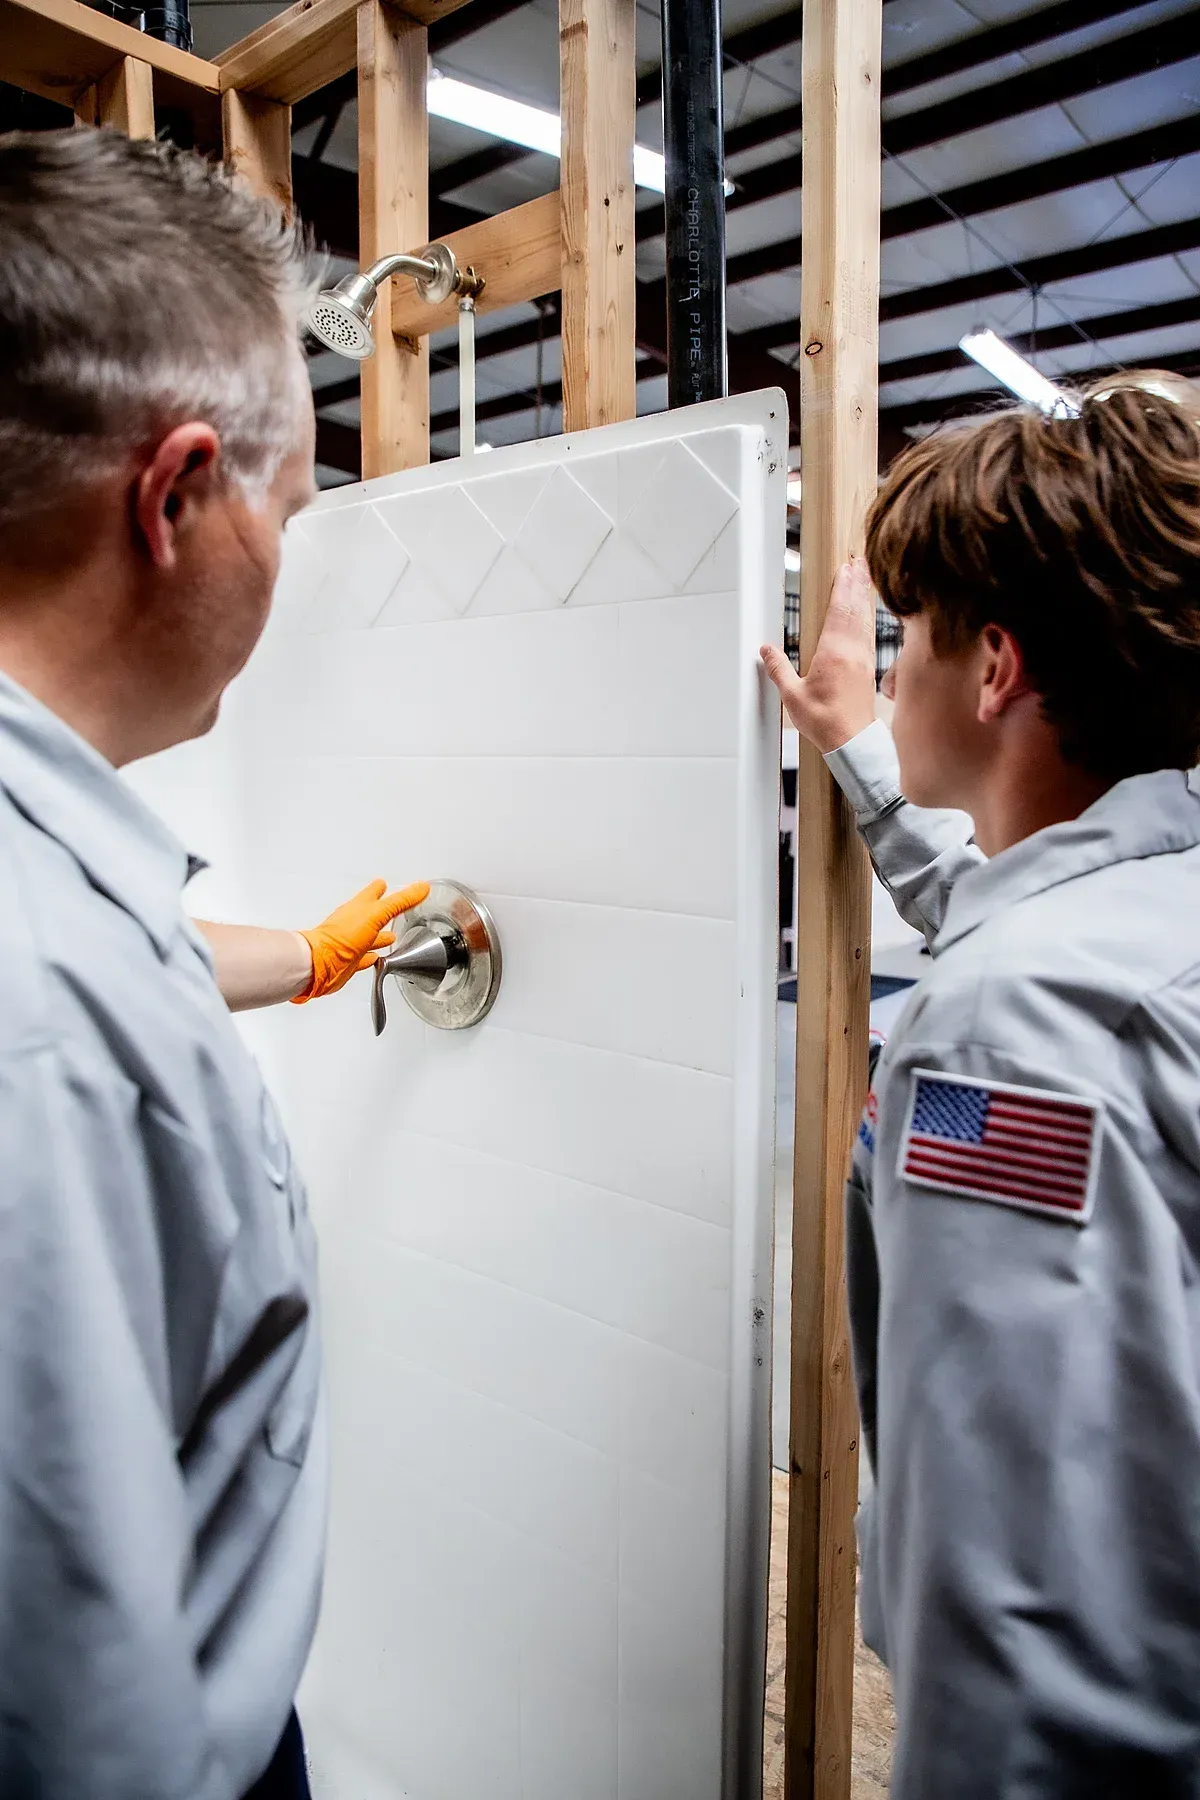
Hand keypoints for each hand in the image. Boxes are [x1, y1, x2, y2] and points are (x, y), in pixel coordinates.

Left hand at [293, 878, 430, 1002]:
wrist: (322, 963)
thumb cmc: (342, 935)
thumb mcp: (378, 914)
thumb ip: (401, 901)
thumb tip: (421, 887)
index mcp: (359, 907)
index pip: (372, 892)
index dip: (380, 887)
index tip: (385, 883)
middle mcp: (353, 923)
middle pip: (371, 913)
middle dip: (382, 911)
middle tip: (390, 908)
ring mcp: (351, 942)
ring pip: (369, 936)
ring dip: (379, 936)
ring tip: (390, 937)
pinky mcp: (350, 961)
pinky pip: (363, 958)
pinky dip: (371, 957)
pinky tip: (375, 958)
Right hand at [761, 557, 877, 752]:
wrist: (852, 742)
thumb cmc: (825, 722)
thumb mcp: (793, 696)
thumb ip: (778, 669)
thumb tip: (766, 650)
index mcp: (834, 653)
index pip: (839, 611)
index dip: (842, 587)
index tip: (845, 568)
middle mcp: (853, 652)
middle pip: (855, 609)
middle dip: (856, 583)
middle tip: (858, 562)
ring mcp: (863, 658)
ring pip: (865, 619)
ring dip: (863, 596)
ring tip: (864, 576)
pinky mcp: (868, 668)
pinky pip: (869, 633)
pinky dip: (868, 616)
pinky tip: (867, 610)